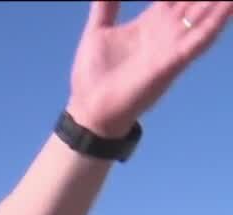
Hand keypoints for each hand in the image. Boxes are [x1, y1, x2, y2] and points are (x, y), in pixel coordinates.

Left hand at [66, 1, 231, 136]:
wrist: (90, 109)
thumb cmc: (93, 74)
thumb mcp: (98, 31)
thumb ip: (106, 6)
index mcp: (151, 21)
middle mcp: (166, 31)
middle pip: (195, 2)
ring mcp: (171, 46)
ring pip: (203, 15)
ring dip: (218, 4)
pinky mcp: (172, 62)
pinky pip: (199, 40)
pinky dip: (215, 23)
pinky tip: (228, 6)